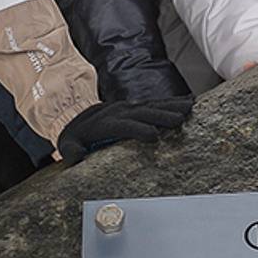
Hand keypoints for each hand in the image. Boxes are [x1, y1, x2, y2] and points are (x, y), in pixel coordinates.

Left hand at [56, 96, 193, 165]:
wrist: (77, 117)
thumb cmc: (75, 137)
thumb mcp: (68, 144)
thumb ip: (71, 150)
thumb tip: (75, 156)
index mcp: (104, 123)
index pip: (122, 125)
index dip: (137, 129)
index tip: (153, 136)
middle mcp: (118, 111)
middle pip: (142, 113)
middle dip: (161, 115)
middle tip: (180, 120)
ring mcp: (129, 107)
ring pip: (152, 105)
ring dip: (172, 106)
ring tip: (190, 107)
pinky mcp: (136, 106)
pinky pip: (156, 103)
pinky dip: (173, 101)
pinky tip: (188, 101)